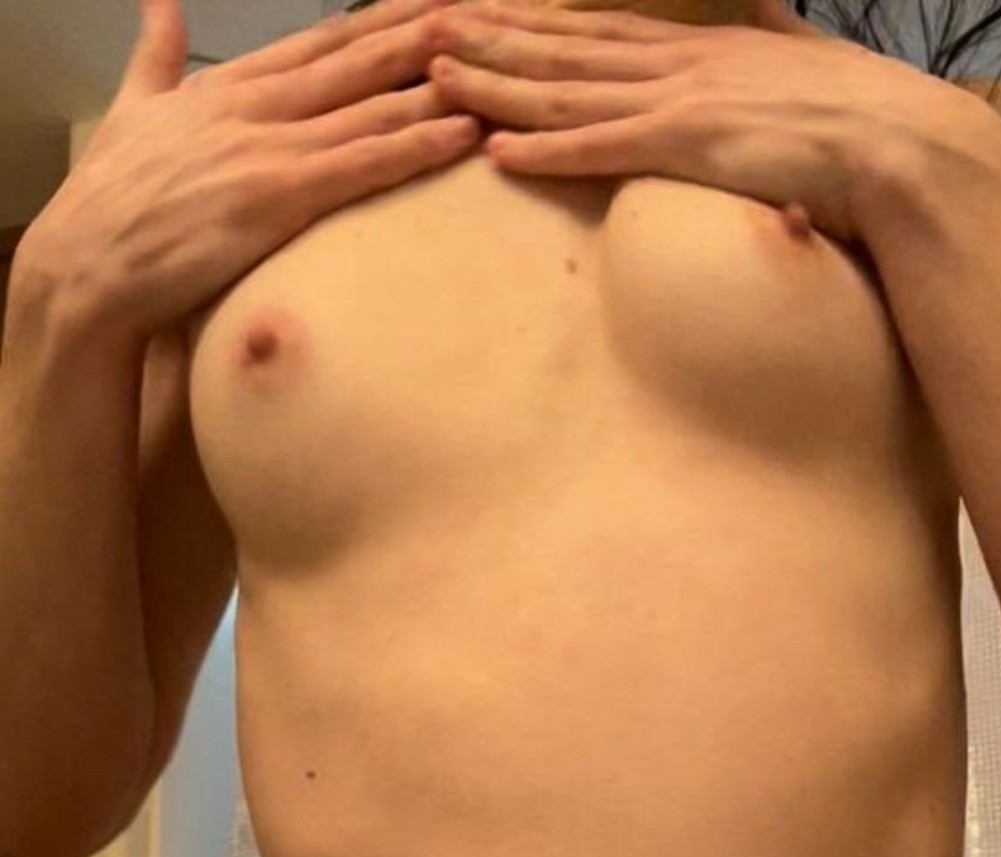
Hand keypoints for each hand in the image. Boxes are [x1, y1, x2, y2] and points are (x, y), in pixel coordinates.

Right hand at [20, 0, 482, 340]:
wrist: (84, 266)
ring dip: (438, 81)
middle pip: (357, 57)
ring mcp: (268, 149)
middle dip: (423, 30)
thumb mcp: (131, 111)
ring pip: (371, 104)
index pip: (320, 40)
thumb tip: (158, 4)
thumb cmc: (107, 202)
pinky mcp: (276, 199)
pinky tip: (463, 131)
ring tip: (494, 57)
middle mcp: (255, 105)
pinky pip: (362, 165)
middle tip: (483, 7)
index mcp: (228, 86)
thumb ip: (155, 56)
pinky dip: (416, 145)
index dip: (379, 17)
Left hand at [428, 0, 953, 243]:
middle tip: (425, 28)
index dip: (535, 24)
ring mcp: (680, 102)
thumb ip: (771, 49)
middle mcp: (680, 65)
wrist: (902, 144)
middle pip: (565, 49)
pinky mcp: (689, 146)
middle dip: (492, 36)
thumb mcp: (804, 67)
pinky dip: (546, 150)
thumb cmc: (859, 121)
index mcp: (701, 51)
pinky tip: (497, 150)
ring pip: (567, 92)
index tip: (485, 14)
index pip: (598, 33)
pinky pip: (601, 148)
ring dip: (497, 85)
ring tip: (438, 76)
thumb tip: (762, 26)